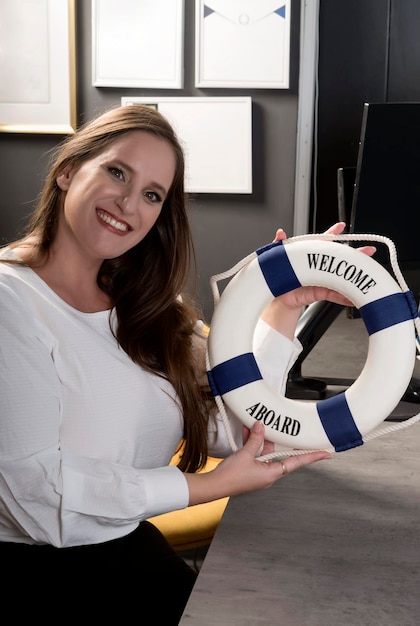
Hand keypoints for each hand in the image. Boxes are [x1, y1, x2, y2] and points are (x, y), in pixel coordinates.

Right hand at [186, 422, 330, 504]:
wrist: (213, 486)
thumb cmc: (230, 476)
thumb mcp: (245, 454)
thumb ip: (255, 439)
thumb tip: (261, 427)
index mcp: (272, 474)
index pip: (296, 463)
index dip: (312, 457)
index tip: (325, 453)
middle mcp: (268, 474)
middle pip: (277, 452)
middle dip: (272, 438)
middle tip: (274, 425)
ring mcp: (258, 472)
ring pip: (264, 451)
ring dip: (258, 438)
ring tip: (252, 425)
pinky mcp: (248, 469)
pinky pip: (254, 453)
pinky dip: (251, 443)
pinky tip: (245, 433)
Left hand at [262, 222, 375, 338]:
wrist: (277, 298)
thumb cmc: (279, 277)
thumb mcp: (278, 259)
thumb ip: (279, 246)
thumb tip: (280, 233)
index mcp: (309, 254)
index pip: (323, 241)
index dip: (332, 233)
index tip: (341, 226)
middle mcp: (318, 265)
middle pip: (339, 258)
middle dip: (355, 254)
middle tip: (368, 251)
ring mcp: (321, 279)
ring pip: (341, 276)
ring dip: (354, 276)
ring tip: (365, 275)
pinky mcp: (321, 293)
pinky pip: (335, 294)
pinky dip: (344, 297)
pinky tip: (352, 297)